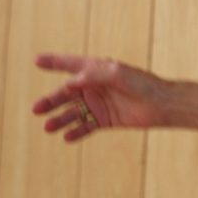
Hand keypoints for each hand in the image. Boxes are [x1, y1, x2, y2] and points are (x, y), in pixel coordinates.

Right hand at [32, 54, 165, 141]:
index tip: (36, 60)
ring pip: (73, 112)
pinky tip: (67, 137)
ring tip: (48, 127)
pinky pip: (85, 127)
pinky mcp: (104, 120)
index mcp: (96, 70)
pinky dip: (76, 132)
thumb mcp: (117, 74)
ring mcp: (98, 104)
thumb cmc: (141, 83)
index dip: (54, 62)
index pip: (71, 64)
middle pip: (66, 93)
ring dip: (60, 119)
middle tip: (36, 109)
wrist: (161, 104)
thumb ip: (93, 76)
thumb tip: (70, 83)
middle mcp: (94, 86)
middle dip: (51, 100)